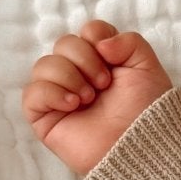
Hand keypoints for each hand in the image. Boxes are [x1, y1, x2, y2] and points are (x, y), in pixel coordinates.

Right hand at [22, 17, 173, 175]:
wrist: (140, 148)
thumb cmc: (148, 113)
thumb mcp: (147, 67)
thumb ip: (129, 41)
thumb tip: (98, 42)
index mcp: (102, 62)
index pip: (85, 31)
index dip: (95, 37)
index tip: (112, 60)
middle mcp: (79, 76)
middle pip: (63, 43)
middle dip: (84, 59)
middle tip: (103, 85)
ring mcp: (60, 97)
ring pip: (43, 65)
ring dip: (68, 76)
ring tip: (88, 99)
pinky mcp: (46, 119)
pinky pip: (31, 94)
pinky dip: (51, 93)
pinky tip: (72, 105)